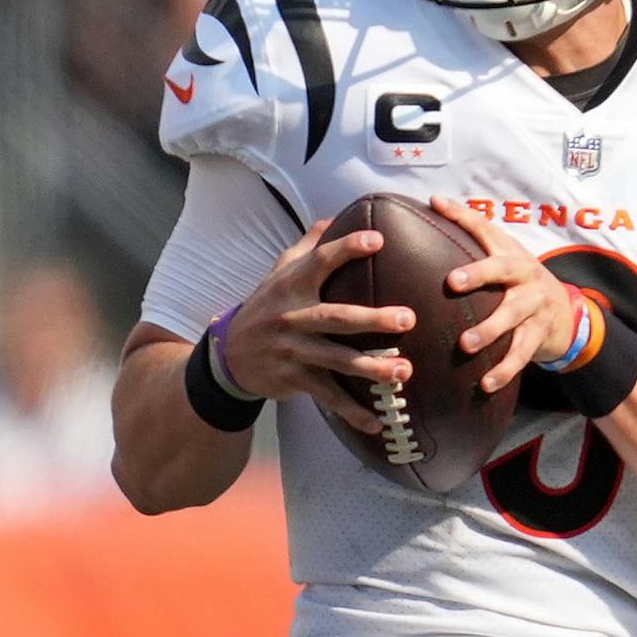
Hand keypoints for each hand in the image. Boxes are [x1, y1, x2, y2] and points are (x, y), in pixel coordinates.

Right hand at [220, 220, 416, 435]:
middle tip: (408, 318)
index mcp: (291, 285)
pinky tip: (378, 421)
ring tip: (404, 371)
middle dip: (372, 319)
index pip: (319, 262)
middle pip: (335, 317)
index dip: (347, 249)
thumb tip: (334, 216)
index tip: (378, 240)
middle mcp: (290, 317)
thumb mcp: (277, 274)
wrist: (228, 357)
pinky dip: (352, 411)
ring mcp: (292, 350)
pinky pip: (327, 396)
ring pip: (335, 360)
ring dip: (371, 368)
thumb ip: (306, 247)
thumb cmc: (266, 307)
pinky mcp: (293, 379)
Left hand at [431, 197, 577, 393]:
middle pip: (504, 271)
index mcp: (510, 253)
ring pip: (514, 317)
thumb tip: (434, 198)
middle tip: (453, 283)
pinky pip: (522, 354)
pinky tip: (486, 384)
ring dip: (490, 331)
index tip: (438, 207)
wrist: (567, 312)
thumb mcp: (503, 251)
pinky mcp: (540, 334)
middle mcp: (526, 275)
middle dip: (479, 275)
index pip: (486, 229)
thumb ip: (471, 228)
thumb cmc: (519, 279)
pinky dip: (505, 370)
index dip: (464, 218)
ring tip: (466, 345)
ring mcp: (536, 306)